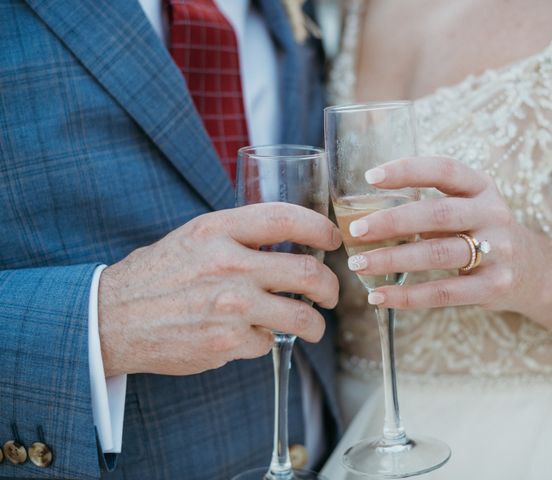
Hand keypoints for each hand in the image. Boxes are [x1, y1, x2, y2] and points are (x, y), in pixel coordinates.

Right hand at [98, 203, 341, 376]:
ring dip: (315, 324)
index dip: (320, 228)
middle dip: (330, 286)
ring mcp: (229, 307)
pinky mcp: (226, 343)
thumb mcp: (195, 236)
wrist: (114, 318)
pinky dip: (266, 340)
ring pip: (301, 316)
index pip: (286, 219)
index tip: (332, 239)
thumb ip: (240, 235)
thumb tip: (291, 240)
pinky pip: (267, 342)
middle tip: (330, 293)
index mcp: (219, 230)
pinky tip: (250, 336)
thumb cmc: (157, 274)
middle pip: (307, 272)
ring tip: (313, 325)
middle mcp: (228, 265)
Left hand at [345, 156, 551, 312]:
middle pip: (438, 214)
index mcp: (482, 187)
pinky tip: (379, 296)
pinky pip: (444, 292)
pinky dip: (407, 296)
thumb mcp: (469, 208)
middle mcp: (493, 214)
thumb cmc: (482, 233)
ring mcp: (498, 250)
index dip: (408, 170)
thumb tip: (368, 215)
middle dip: (392, 221)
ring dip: (392, 259)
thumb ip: (431, 207)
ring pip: (438, 253)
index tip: (371, 177)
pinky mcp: (495, 285)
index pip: (444, 169)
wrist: (535, 270)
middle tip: (356, 230)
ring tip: (359, 264)